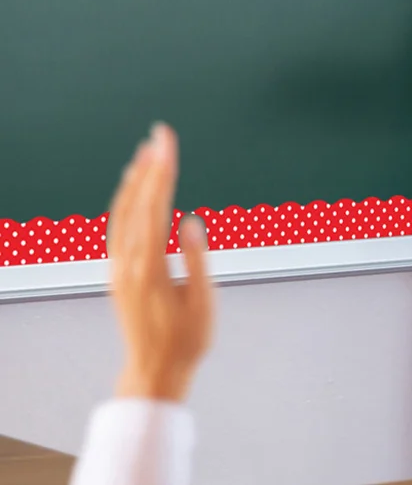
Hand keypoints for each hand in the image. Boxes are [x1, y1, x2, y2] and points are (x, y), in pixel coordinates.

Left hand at [108, 124, 213, 402]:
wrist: (154, 371)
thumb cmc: (186, 340)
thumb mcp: (202, 303)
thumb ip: (195, 261)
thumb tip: (190, 221)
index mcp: (150, 267)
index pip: (156, 205)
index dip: (163, 170)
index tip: (168, 142)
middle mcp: (128, 262)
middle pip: (137, 202)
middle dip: (151, 164)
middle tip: (161, 133)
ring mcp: (119, 267)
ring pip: (121, 212)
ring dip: (135, 179)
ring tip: (146, 151)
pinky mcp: (118, 272)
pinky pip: (117, 227)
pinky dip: (126, 201)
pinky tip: (133, 190)